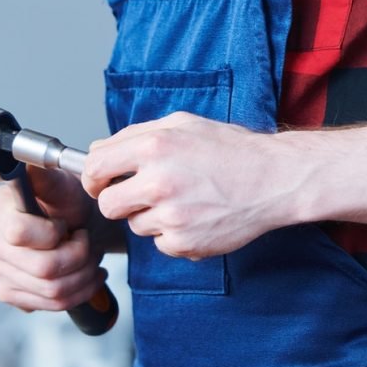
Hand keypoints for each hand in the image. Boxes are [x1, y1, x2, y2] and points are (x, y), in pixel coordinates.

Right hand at [0, 165, 109, 313]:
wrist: (78, 223)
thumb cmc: (69, 200)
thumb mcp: (64, 183)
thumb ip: (46, 176)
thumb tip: (28, 161)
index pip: (19, 233)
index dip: (53, 233)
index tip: (67, 224)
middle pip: (42, 268)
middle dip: (79, 256)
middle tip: (88, 242)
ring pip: (51, 290)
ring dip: (83, 275)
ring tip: (90, 257)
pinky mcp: (9, 292)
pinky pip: (51, 305)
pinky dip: (79, 292)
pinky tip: (84, 274)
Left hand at [82, 113, 294, 258]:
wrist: (273, 179)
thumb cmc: (231, 149)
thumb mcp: (183, 124)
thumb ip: (136, 135)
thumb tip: (97, 152)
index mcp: (154, 146)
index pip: (94, 167)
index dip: (93, 177)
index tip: (101, 181)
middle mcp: (159, 181)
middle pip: (107, 204)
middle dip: (119, 200)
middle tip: (141, 193)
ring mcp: (171, 216)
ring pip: (135, 225)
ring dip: (152, 215)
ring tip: (184, 199)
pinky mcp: (183, 242)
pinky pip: (159, 242)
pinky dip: (173, 233)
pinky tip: (196, 216)